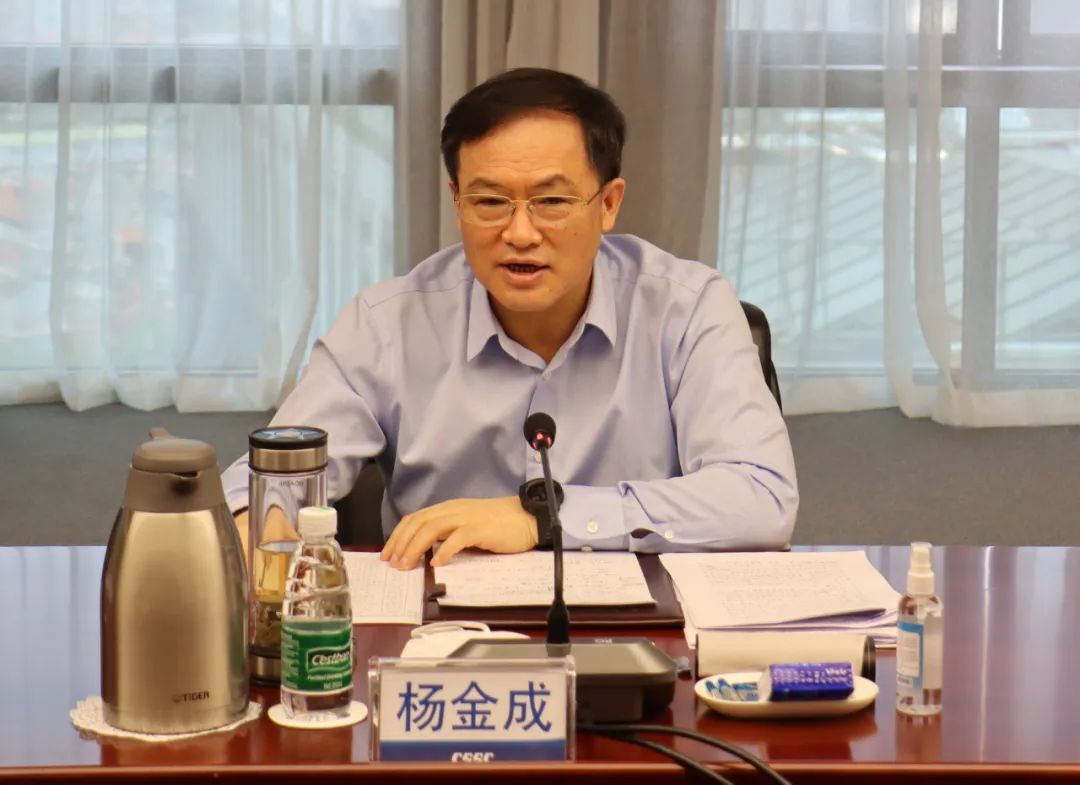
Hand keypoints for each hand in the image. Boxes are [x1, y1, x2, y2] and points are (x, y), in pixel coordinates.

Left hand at [379, 496, 537, 569]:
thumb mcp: (467, 525)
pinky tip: (436, 563)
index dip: (398, 535)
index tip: (388, 554)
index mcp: (448, 509)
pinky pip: (457, 538)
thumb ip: (448, 534)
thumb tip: (426, 552)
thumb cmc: (499, 524)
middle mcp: (453, 510)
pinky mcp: (480, 528)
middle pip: (419, 523)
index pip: (415, 518)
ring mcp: (466, 518)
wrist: (527, 518)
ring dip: (415, 548)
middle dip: (401, 543)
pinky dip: (443, 550)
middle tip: (392, 563)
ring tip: (407, 565)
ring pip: (431, 528)